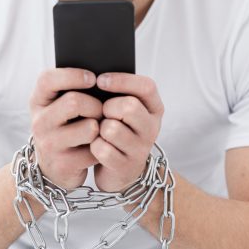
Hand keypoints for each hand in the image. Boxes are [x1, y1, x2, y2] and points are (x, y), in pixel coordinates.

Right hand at [29, 68, 102, 189]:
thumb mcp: (58, 108)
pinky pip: (95, 150)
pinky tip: (96, 149)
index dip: (73, 75)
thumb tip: (103, 79)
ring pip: (89, 127)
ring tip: (98, 131)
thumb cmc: (64, 129)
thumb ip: (72, 91)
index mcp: (37, 102)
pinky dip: (102, 147)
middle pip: (75, 101)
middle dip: (96, 105)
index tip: (92, 79)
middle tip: (100, 112)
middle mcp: (39, 122)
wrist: (53, 169)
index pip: (48, 79)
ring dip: (101, 128)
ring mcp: (49, 145)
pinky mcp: (63, 164)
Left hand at [91, 73, 164, 192]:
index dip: (122, 80)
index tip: (100, 80)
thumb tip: (95, 78)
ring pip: (112, 129)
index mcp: (154, 109)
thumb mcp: (124, 110)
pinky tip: (96, 147)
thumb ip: (117, 94)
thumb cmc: (118, 131)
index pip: (146, 87)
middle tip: (102, 113)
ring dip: (98, 129)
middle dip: (108, 107)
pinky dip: (94, 147)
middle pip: (128, 106)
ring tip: (99, 132)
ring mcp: (141, 149)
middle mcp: (152, 128)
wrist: (120, 170)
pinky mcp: (126, 167)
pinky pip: (102, 149)